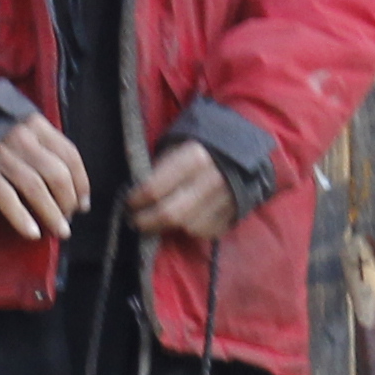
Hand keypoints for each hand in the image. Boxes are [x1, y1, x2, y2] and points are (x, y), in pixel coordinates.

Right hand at [0, 115, 90, 240]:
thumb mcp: (23, 127)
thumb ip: (45, 145)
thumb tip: (71, 184)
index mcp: (37, 125)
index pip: (70, 154)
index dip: (81, 182)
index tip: (83, 204)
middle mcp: (23, 138)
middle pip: (57, 174)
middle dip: (68, 201)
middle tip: (69, 218)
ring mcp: (2, 155)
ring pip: (36, 188)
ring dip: (52, 213)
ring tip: (60, 231)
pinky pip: (6, 198)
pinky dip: (21, 218)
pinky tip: (33, 233)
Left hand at [125, 138, 243, 242]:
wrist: (246, 146)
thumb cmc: (203, 143)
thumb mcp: (178, 144)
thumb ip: (159, 167)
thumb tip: (137, 192)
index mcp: (194, 157)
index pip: (154, 188)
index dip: (135, 200)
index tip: (128, 203)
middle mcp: (211, 180)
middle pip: (170, 214)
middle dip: (147, 222)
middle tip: (135, 221)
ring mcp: (225, 199)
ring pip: (187, 226)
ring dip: (168, 227)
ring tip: (156, 221)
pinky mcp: (234, 213)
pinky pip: (205, 231)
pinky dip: (190, 229)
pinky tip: (183, 220)